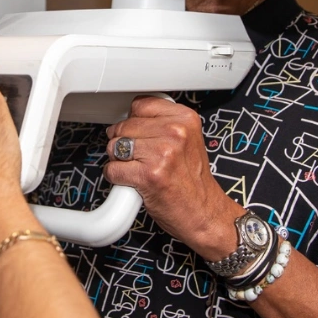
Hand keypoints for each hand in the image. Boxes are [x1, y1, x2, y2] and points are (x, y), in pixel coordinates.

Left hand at [104, 96, 244, 254]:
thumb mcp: (187, 140)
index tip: (139, 133)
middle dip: (123, 142)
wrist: (204, 213)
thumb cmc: (192, 181)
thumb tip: (129, 117)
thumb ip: (162, 124)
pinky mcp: (148, 175)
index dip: (133, 121)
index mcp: (185, 119)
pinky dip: (116, 178)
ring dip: (118, 160)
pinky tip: (132, 181)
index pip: (140, 104)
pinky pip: (113, 169)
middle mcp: (175, 132)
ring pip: (115, 147)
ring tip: (137, 168)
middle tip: (138, 157)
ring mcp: (162, 153)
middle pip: (124, 126)